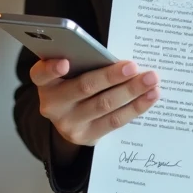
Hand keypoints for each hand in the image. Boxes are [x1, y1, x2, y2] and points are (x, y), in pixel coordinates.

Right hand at [30, 59, 159, 156]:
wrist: (70, 118)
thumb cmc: (75, 80)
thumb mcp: (70, 70)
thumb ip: (82, 60)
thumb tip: (114, 55)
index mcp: (45, 83)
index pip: (41, 74)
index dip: (51, 69)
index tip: (64, 61)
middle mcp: (53, 105)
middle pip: (84, 87)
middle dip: (111, 76)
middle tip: (133, 66)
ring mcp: (69, 124)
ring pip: (104, 105)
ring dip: (131, 91)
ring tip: (150, 79)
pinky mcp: (87, 137)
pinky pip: (115, 121)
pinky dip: (136, 107)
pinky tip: (151, 95)